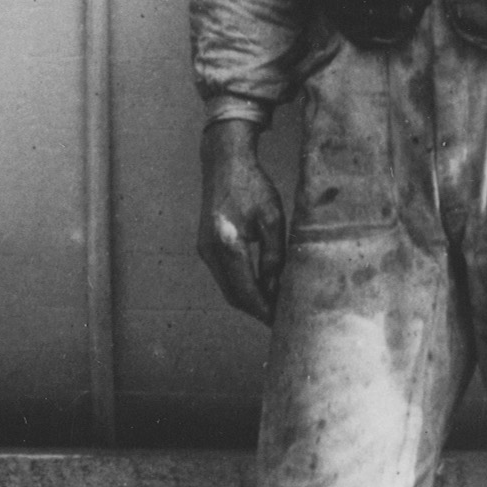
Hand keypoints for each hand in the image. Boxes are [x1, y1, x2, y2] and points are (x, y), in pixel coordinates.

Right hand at [198, 120, 285, 323]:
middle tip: (281, 319)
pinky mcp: (205, 248)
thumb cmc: (252, 186)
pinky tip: (260, 287)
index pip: (247, 291)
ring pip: (228, 289)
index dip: (264, 310)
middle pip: (234, 296)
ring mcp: (204, 251)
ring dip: (249, 300)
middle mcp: (210, 252)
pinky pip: (224, 277)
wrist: (224, 163)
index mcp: (228, 244)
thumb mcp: (272, 218)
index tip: (282, 322)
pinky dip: (241, 287)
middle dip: (257, 311)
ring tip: (274, 306)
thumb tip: (275, 287)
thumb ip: (274, 255)